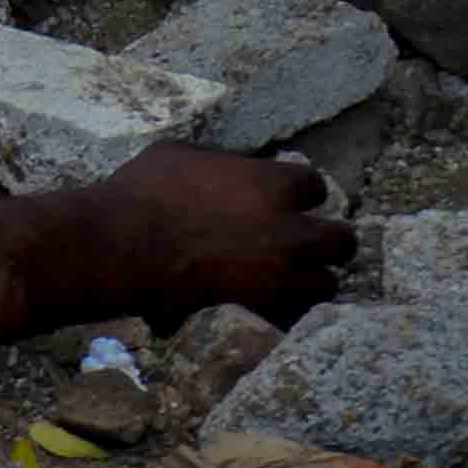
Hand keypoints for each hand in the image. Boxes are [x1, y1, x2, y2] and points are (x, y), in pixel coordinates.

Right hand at [81, 143, 357, 327]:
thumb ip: (225, 163)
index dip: (300, 192)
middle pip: (342, 240)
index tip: (284, 197)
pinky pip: (295, 312)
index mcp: (273, 184)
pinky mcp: (259, 306)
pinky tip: (272, 298)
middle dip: (328, 240)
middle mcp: (288, 230)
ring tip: (295, 276)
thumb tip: (235, 169)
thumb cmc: (148, 190)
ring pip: (328, 282)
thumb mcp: (185, 156)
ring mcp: (278, 273)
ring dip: (314, 277)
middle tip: (306, 240)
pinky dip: (290, 306)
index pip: (316, 186)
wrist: (125, 245)